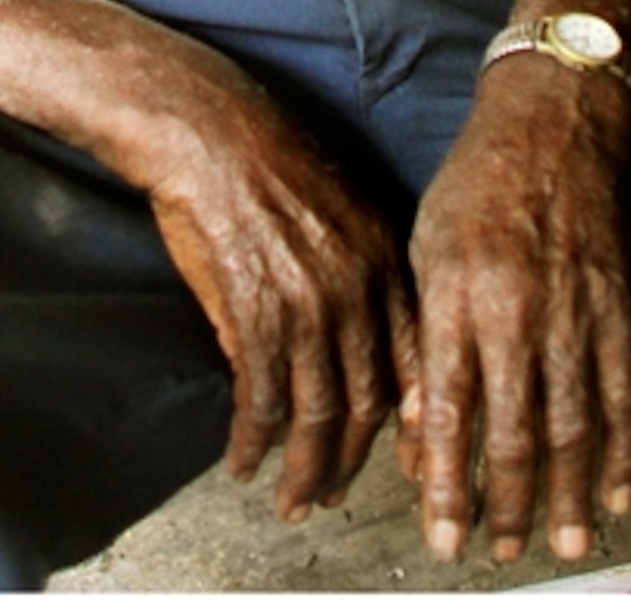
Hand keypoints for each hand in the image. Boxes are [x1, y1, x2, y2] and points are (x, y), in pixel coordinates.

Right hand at [142, 93, 415, 522]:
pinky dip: (253, 441)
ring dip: (305, 467)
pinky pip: (261, 398)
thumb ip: (360, 280)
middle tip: (334, 493)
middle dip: (355, 458)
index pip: (418, 359)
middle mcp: (360, 287)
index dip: (416, 420)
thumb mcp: (344, 215)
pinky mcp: (256, 314)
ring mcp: (310, 304)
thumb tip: (359, 345)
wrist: (211, 134)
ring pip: (320, 411)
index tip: (412, 460)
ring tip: (293, 498)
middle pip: (372, 399)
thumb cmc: (271, 166)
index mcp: (387, 262)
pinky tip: (242, 463)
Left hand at [397, 59, 630, 563]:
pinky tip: (621, 489)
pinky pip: (624, 390)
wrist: (553, 119)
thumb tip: (426, 430)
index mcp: (456, 302)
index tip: (444, 536)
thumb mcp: (424, 255)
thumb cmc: (478, 182)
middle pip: (514, 434)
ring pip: (573, 424)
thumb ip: (427, 343)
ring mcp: (573, 312)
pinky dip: (625, 447)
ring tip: (569, 543)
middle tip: (501, 550)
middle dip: (507, 505)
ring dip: (571, 494)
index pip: (449, 417)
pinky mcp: (617, 304)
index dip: (447, 486)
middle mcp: (515, 314)